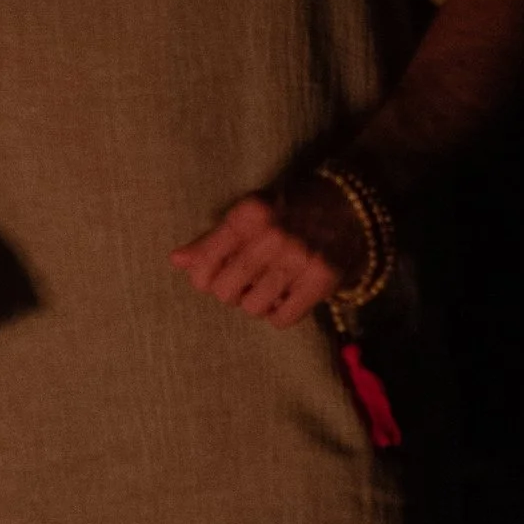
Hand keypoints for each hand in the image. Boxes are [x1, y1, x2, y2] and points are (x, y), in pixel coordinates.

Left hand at [171, 173, 361, 326]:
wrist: (346, 204)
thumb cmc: (286, 210)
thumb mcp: (247, 214)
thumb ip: (211, 240)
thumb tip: (176, 261)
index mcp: (247, 215)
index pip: (204, 264)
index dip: (202, 279)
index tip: (212, 278)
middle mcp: (272, 236)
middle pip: (225, 291)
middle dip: (230, 292)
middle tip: (243, 283)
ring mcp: (299, 259)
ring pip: (252, 308)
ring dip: (255, 304)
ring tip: (266, 289)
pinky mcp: (322, 279)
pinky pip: (283, 319)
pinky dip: (278, 315)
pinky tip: (283, 299)